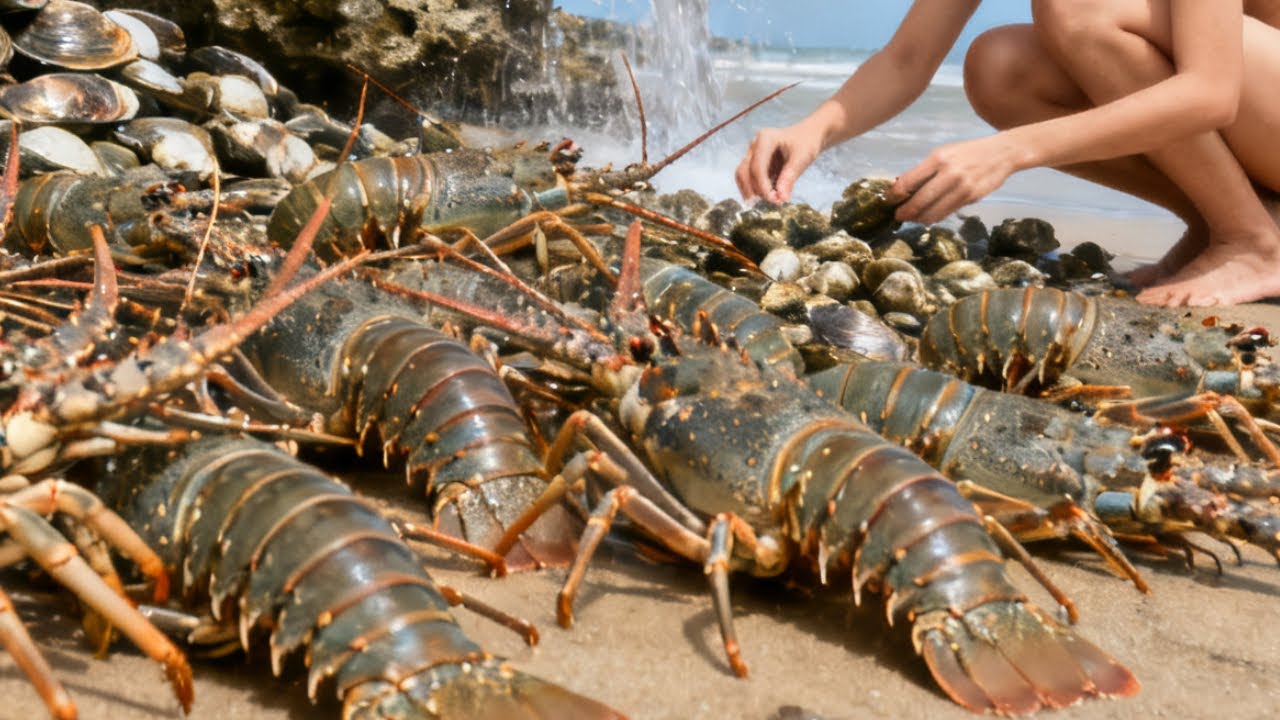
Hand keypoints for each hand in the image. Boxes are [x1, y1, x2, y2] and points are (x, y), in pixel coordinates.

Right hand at [735, 126, 822, 203]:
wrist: (807, 136)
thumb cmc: (806, 143)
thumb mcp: (802, 158)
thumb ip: (789, 177)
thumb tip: (781, 198)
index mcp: (765, 138)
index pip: (757, 167)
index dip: (763, 186)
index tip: (775, 200)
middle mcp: (754, 145)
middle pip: (744, 172)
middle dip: (754, 190)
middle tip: (771, 203)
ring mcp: (752, 153)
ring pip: (742, 176)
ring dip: (751, 192)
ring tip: (767, 202)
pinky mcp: (753, 162)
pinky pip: (748, 178)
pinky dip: (754, 190)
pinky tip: (767, 197)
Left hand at [889, 134, 1022, 223]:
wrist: (1001, 152)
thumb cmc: (967, 153)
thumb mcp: (944, 154)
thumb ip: (925, 171)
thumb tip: (901, 188)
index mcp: (938, 158)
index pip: (908, 181)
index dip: (894, 195)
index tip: (889, 201)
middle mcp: (949, 172)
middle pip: (918, 201)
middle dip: (905, 212)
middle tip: (898, 216)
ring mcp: (962, 186)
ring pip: (933, 211)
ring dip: (919, 218)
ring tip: (913, 218)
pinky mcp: (972, 197)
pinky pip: (947, 212)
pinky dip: (934, 217)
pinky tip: (929, 216)